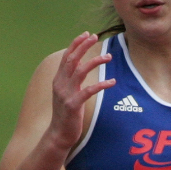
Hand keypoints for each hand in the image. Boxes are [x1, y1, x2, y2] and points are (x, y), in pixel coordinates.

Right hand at [46, 33, 114, 150]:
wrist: (58, 134)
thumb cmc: (65, 113)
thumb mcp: (65, 93)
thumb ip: (70, 78)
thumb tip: (79, 62)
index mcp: (58, 80)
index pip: (66, 57)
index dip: (76, 44)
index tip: (87, 34)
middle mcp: (60, 84)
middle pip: (72, 59)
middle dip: (84, 46)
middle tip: (96, 37)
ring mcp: (66, 94)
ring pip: (80, 71)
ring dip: (95, 61)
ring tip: (109, 57)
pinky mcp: (73, 105)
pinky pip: (89, 91)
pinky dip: (101, 84)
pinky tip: (112, 82)